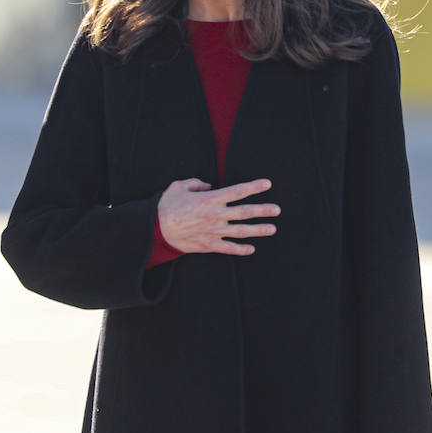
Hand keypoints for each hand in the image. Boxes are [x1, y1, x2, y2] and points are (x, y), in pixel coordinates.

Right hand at [158, 178, 278, 254]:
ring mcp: (213, 231)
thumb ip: (197, 183)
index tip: (267, 184)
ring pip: (241, 231)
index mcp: (210, 199)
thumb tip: (209, 186)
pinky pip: (228, 248)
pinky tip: (251, 249)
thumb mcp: (179, 186)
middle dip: (263, 210)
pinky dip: (241, 249)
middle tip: (277, 210)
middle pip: (245, 212)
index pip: (238, 191)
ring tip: (273, 229)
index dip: (254, 187)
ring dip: (258, 230)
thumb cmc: (166, 205)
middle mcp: (215, 215)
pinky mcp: (208, 245)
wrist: (154, 229)